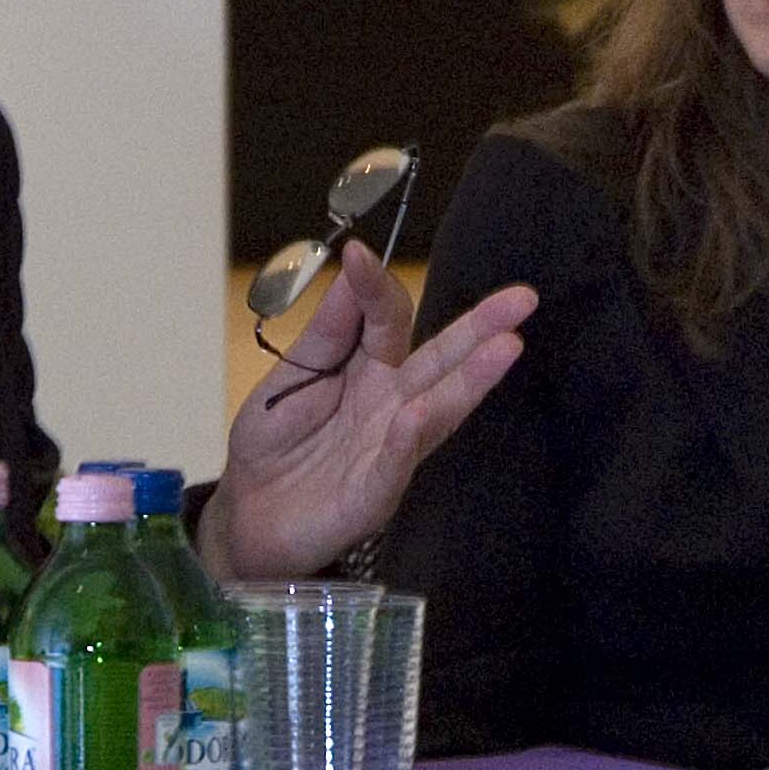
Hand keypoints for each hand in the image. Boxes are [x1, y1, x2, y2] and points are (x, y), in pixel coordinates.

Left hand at [202, 242, 534, 577]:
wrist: (246, 514)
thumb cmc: (273, 444)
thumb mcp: (290, 377)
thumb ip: (326, 332)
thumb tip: (353, 269)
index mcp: (369, 368)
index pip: (388, 320)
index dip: (376, 288)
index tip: (357, 255)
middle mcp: (391, 404)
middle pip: (441, 361)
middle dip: (481, 330)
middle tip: (522, 299)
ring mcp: (389, 449)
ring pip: (437, 410)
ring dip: (470, 381)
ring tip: (505, 349)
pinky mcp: (373, 496)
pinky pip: (393, 466)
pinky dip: (405, 442)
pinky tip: (419, 415)